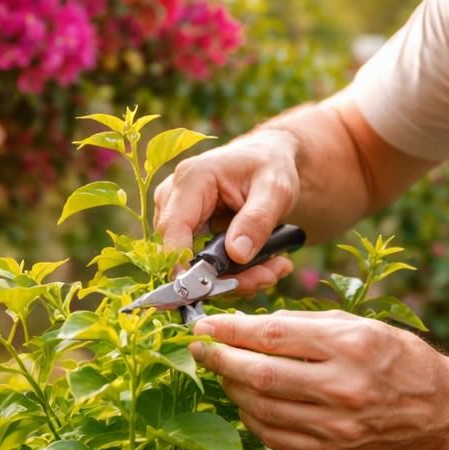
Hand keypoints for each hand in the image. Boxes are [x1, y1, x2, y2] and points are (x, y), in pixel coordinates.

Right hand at [153, 130, 300, 294]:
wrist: (267, 161)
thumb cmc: (269, 166)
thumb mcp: (275, 189)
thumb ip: (257, 220)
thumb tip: (236, 254)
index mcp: (192, 178)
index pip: (173, 226)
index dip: (182, 261)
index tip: (206, 288)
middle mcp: (174, 197)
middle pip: (183, 251)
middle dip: (224, 275)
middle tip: (268, 277)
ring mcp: (177, 215)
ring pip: (192, 263)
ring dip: (234, 277)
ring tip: (274, 270)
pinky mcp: (186, 232)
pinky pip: (201, 263)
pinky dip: (233, 273)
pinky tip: (264, 267)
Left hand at [190, 310, 448, 449]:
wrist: (439, 412)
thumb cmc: (397, 358)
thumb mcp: (359, 325)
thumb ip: (305, 325)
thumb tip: (248, 326)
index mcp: (350, 346)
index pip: (273, 335)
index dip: (229, 331)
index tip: (203, 326)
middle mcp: (342, 388)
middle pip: (260, 375)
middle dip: (219, 360)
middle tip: (197, 348)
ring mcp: (336, 427)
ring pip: (260, 409)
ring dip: (231, 389)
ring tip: (221, 372)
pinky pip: (273, 436)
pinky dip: (251, 417)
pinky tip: (247, 400)